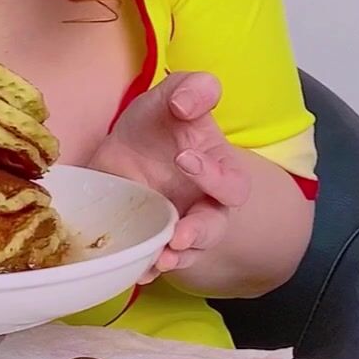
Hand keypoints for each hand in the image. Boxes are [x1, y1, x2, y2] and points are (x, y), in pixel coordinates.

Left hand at [86, 71, 250, 283]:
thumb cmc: (160, 124)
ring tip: (160, 259)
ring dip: (174, 257)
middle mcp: (202, 204)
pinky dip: (146, 267)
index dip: (213, 175)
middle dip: (200, 232)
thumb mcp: (173, 96)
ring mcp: (175, 225)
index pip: (230, 182)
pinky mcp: (147, 237)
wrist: (127, 149)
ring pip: (186, 252)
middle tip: (180, 235)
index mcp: (217, 170)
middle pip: (214, 227)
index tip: (184, 157)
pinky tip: (136, 269)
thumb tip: (187, 102)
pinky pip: (152, 260)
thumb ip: (192, 89)